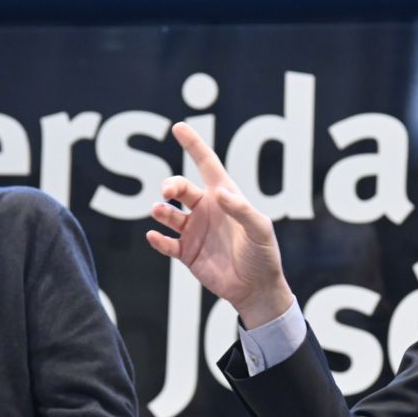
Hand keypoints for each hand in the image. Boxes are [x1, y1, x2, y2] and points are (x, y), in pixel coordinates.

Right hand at [146, 122, 294, 328]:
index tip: (178, 127)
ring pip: (169, 214)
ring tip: (159, 211)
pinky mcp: (187, 253)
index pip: (207, 165)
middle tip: (168, 191)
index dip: (194, 145)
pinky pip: (166, 243)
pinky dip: (158, 239)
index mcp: (225, 197)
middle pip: (182, 189)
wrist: (256, 289)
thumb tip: (219, 193)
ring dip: (161, 210)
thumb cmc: (263, 255)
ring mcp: (194, 231)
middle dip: (172, 185)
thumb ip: (241, 210)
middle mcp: (206, 210)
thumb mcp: (259, 230)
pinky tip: (154, 236)